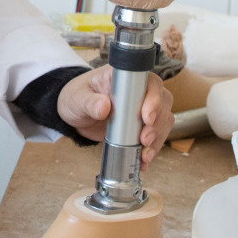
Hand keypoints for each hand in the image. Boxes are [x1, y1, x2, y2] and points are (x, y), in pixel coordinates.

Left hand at [56, 65, 173, 164]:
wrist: (74, 114)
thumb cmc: (76, 98)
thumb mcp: (77, 99)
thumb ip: (89, 102)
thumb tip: (103, 106)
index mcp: (124, 77)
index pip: (149, 81)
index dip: (153, 98)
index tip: (147, 117)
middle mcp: (139, 89)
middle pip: (162, 101)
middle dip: (157, 123)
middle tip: (145, 139)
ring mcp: (142, 107)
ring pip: (163, 119)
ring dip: (158, 138)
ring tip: (145, 155)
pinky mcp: (141, 124)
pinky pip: (155, 134)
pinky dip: (152, 148)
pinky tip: (144, 160)